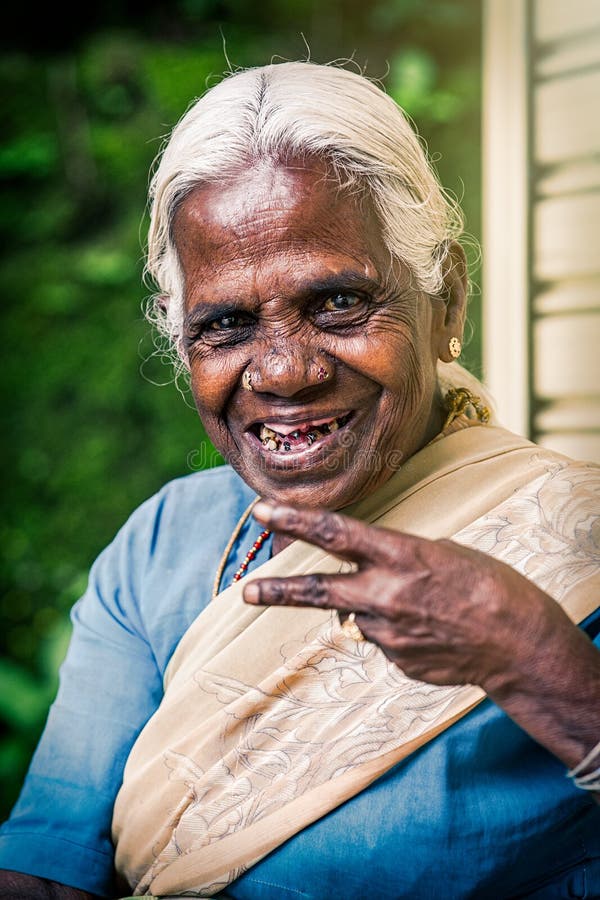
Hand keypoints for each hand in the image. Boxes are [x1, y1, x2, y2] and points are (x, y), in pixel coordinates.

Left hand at [243, 501, 552, 689]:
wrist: (516, 642)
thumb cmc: (485, 583)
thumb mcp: (440, 553)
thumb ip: (392, 562)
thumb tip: (360, 579)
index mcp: (400, 556)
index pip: (335, 533)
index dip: (294, 520)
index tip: (261, 511)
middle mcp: (385, 595)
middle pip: (317, 590)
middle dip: (277, 590)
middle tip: (247, 591)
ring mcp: (387, 633)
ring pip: (358, 614)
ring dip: (372, 606)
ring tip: (420, 606)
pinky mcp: (395, 660)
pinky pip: (382, 637)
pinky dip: (396, 629)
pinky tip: (429, 628)